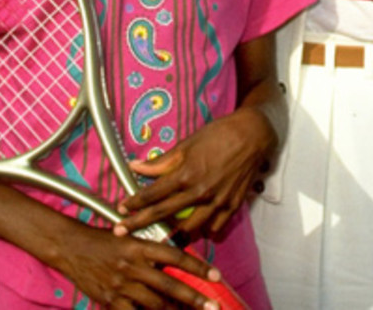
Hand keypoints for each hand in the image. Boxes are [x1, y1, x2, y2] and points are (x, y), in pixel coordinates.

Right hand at [53, 220, 223, 309]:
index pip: (176, 256)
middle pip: (169, 285)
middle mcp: (133, 266)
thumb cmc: (104, 240)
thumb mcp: (131, 238)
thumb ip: (152, 251)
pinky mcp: (109, 300)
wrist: (71, 247)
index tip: (216, 276)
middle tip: (214, 306)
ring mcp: (121, 285)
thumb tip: (177, 263)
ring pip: (155, 304)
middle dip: (194, 298)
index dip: (198, 267)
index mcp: (141, 246)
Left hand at [117, 107, 276, 239]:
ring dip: (172, 234)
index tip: (120, 209)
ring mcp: (216, 202)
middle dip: (138, 224)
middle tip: (120, 231)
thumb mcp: (187, 143)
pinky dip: (203, 231)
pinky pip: (214, 228)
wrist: (252, 135)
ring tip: (161, 236)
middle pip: (162, 215)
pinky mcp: (232, 206)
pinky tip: (196, 229)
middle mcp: (199, 192)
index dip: (133, 203)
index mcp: (186, 174)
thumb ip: (161, 160)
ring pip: (188, 229)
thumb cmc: (218, 135)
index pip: (152, 195)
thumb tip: (135, 166)